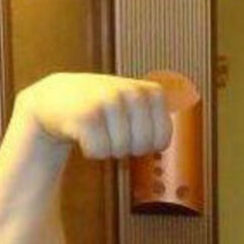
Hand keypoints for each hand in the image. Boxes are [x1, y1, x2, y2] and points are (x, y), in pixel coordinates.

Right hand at [13, 72, 171, 158]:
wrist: (56, 97)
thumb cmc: (103, 107)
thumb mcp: (135, 103)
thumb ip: (159, 117)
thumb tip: (187, 139)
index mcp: (151, 91)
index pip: (162, 139)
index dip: (146, 144)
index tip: (131, 130)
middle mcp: (132, 92)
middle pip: (141, 147)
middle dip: (125, 147)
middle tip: (110, 129)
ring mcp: (109, 101)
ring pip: (119, 151)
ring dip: (106, 148)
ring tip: (96, 128)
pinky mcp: (86, 115)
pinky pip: (98, 152)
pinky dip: (90, 150)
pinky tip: (82, 132)